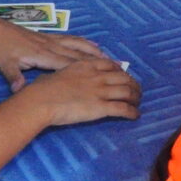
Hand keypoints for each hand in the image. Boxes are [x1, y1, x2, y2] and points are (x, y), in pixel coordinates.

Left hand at [0, 20, 105, 91]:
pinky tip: (94, 44)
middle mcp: (53, 47)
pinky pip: (73, 39)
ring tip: (112, 59)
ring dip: (96, 53)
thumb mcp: (5, 65)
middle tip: (117, 69)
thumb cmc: (0, 49)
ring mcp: (52, 40)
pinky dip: (85, 42)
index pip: (69, 65)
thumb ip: (14, 77)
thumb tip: (18, 91)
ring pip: (79, 46)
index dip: (87, 70)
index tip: (104, 76)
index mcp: (44, 56)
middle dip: (99, 63)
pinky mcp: (50, 36)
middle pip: (79, 56)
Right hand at [19, 56, 140, 126]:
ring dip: (135, 97)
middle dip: (133, 84)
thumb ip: (67, 74)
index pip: (110, 64)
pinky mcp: (101, 107)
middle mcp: (97, 76)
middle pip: (123, 77)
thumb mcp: (58, 73)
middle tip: (136, 91)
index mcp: (86, 65)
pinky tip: (135, 115)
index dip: (120, 70)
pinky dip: (132, 112)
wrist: (42, 100)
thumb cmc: (43, 88)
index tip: (123, 75)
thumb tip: (61, 78)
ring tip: (138, 102)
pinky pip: (123, 108)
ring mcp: (100, 91)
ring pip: (127, 91)